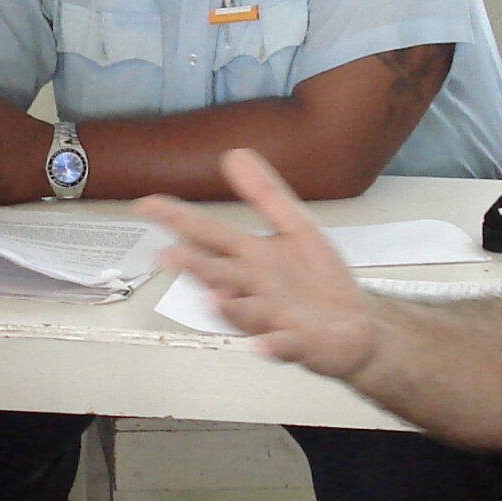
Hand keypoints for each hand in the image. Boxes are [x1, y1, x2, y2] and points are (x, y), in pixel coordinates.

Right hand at [137, 148, 381, 379]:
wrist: (357, 327)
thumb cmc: (318, 281)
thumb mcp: (296, 227)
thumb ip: (265, 195)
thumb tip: (234, 154)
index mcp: (250, 258)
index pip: (208, 235)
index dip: (176, 219)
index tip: (144, 205)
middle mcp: (253, 289)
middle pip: (219, 275)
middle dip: (195, 267)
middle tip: (168, 256)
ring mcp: (274, 319)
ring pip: (245, 312)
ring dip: (227, 307)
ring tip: (212, 298)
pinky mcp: (300, 343)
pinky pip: (285, 346)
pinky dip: (274, 346)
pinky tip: (263, 344)